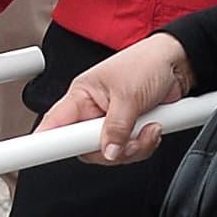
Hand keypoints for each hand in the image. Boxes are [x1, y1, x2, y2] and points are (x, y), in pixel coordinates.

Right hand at [40, 32, 189, 162]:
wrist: (178, 62)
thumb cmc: (147, 63)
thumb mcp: (129, 96)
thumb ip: (117, 127)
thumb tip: (108, 151)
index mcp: (81, 95)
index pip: (54, 123)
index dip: (45, 141)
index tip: (39, 152)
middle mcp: (92, 110)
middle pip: (85, 148)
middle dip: (111, 149)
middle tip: (126, 139)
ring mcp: (111, 122)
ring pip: (110, 153)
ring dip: (134, 147)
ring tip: (149, 127)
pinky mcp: (129, 130)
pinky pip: (129, 151)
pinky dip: (144, 145)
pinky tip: (153, 128)